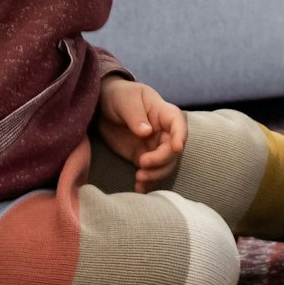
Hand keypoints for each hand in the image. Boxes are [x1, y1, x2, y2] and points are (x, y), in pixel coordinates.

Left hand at [96, 77, 185, 191]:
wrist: (102, 105)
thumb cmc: (118, 96)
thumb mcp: (125, 101)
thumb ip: (136, 116)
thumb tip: (147, 132)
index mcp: (163, 113)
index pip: (179, 124)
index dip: (181, 136)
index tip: (176, 148)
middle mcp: (163, 132)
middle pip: (173, 150)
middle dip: (161, 160)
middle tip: (142, 164)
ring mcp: (153, 146)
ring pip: (165, 165)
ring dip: (155, 174)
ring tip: (139, 178)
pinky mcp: (142, 158)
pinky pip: (150, 172)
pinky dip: (147, 183)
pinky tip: (138, 189)